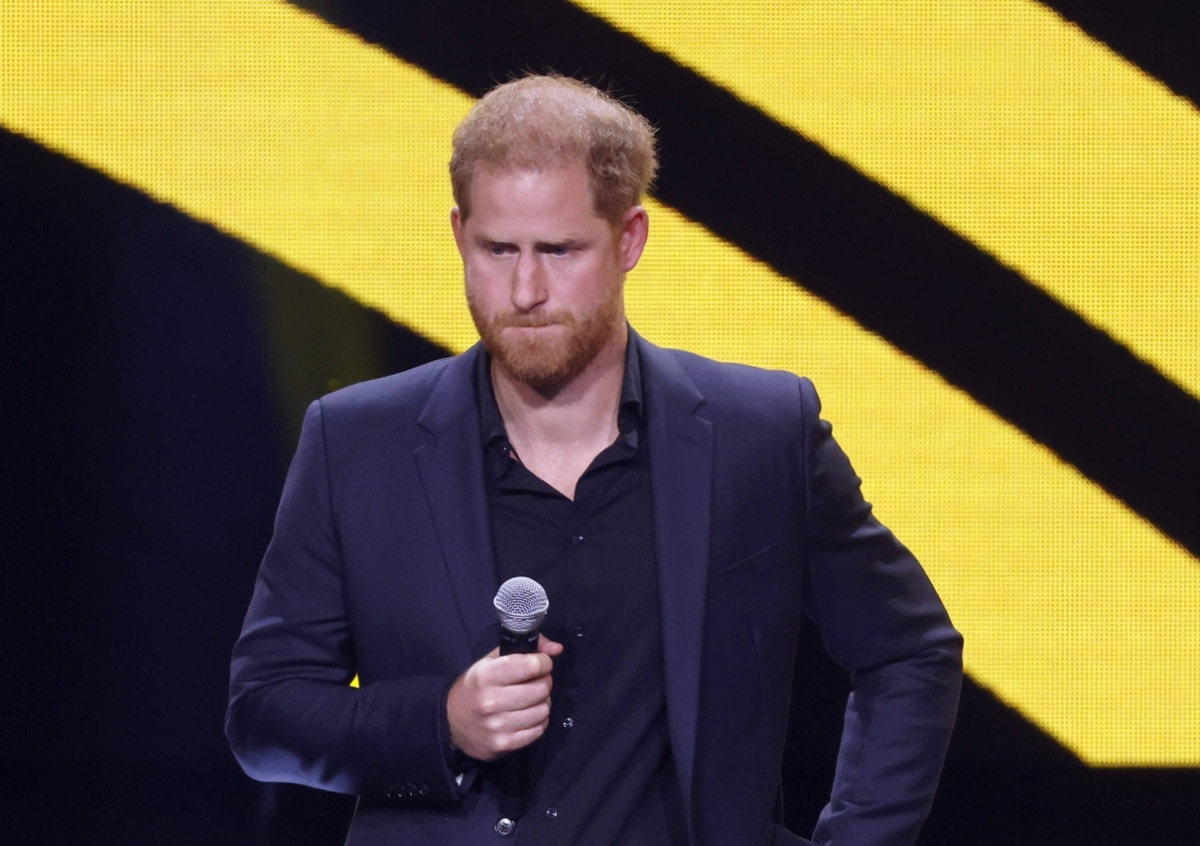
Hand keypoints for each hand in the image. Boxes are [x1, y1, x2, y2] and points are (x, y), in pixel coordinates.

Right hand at [446, 634, 563, 761]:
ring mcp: (498, 725)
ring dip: (543, 703)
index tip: (541, 664)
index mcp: (487, 675)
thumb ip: (524, 649)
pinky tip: (528, 716)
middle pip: (541, 688)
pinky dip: (539, 722)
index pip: (531, 665)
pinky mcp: (504, 744)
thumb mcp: (491, 661)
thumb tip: (557, 649)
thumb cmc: (475, 687)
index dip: (543, 662)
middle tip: (535, 682)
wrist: (451, 723)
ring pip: (543, 710)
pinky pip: (539, 730)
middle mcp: (492, 701)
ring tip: (532, 700)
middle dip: (544, 682)